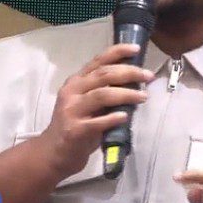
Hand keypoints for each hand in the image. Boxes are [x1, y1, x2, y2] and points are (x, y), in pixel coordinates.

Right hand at [39, 44, 154, 178]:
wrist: (54, 153)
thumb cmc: (77, 125)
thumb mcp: (87, 103)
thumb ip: (104, 91)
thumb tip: (134, 82)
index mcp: (76, 81)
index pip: (98, 60)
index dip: (118, 52)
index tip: (136, 49)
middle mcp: (72, 91)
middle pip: (103, 75)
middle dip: (129, 72)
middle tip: (148, 76)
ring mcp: (71, 110)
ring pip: (101, 95)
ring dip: (126, 94)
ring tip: (143, 96)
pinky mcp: (74, 130)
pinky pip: (96, 122)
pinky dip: (112, 118)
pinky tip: (125, 116)